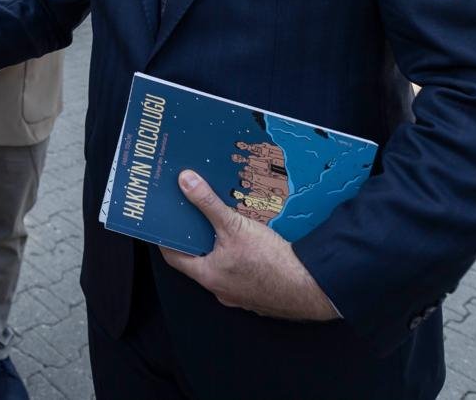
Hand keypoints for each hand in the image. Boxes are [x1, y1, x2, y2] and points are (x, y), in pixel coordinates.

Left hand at [159, 170, 338, 321]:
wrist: (310, 289)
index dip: (167, 239)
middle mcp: (220, 289)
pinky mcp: (259, 294)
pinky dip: (241, 258)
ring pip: (222, 267)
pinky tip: (250, 244)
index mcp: (207, 276)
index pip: (174, 257)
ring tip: (224, 225)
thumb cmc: (271, 262)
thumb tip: (185, 181)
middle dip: (198, 239)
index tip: (165, 222)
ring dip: (221, 248)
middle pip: (199, 261)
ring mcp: (240, 295)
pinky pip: (243, 274)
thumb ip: (208, 203)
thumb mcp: (235, 226)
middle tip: (196, 217)